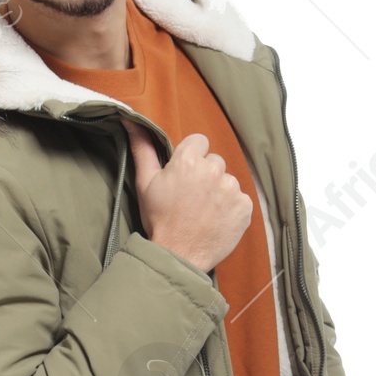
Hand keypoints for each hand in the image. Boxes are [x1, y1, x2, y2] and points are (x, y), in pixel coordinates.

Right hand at [127, 126, 251, 272]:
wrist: (177, 255)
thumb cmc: (159, 219)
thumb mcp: (145, 182)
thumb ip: (142, 148)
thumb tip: (132, 120)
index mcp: (190, 159)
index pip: (198, 142)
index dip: (190, 159)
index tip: (183, 176)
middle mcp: (214, 169)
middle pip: (214, 162)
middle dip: (204, 176)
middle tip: (190, 198)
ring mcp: (232, 189)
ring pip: (227, 181)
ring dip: (218, 192)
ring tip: (202, 212)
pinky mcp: (244, 207)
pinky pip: (239, 200)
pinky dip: (230, 209)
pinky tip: (215, 220)